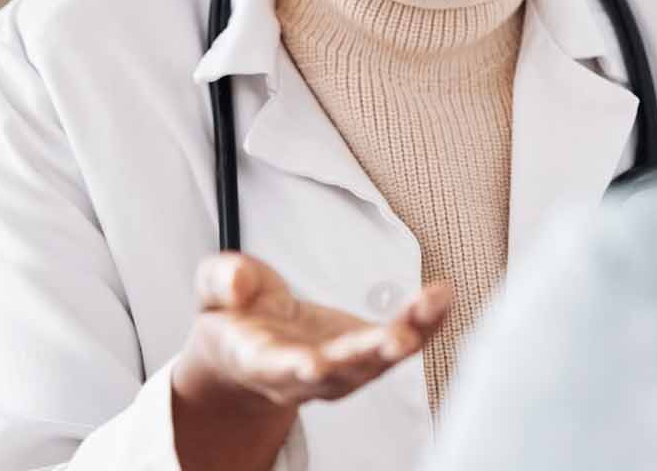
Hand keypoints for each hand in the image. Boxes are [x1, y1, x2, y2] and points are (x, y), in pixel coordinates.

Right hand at [171, 252, 450, 470]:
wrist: (250, 349)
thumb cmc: (235, 319)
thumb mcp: (213, 292)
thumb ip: (222, 281)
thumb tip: (238, 281)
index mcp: (261, 362)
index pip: (280, 369)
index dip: (298, 369)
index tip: (314, 364)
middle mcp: (307, 376)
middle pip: (343, 372)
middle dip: (371, 355)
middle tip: (399, 338)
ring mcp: (344, 370)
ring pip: (381, 360)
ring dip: (412, 334)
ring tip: (433, 303)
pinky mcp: (370, 353)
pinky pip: (404, 341)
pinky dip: (427, 322)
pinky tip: (443, 296)